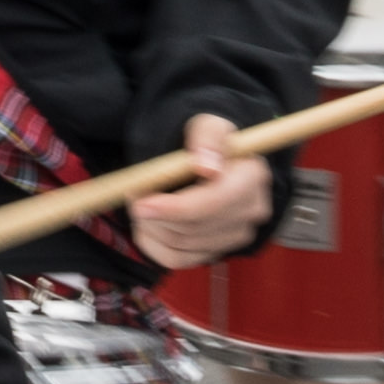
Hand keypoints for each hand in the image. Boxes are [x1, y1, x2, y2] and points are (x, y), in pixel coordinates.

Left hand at [124, 110, 275, 269]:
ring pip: (180, 245)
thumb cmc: (206, 141)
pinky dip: (153, 243)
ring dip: (151, 226)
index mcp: (252, 178)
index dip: (174, 208)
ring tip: (140, 202)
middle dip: (154, 215)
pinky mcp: (217, 251)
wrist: (209, 160)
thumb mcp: (207, 124)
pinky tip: (147, 223)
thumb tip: (207, 166)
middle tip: (132, 195)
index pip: (213, 203)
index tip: (140, 202)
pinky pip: (176, 259)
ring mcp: (236, 235)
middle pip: (193, 228)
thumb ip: (207, 138)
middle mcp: (251, 211)